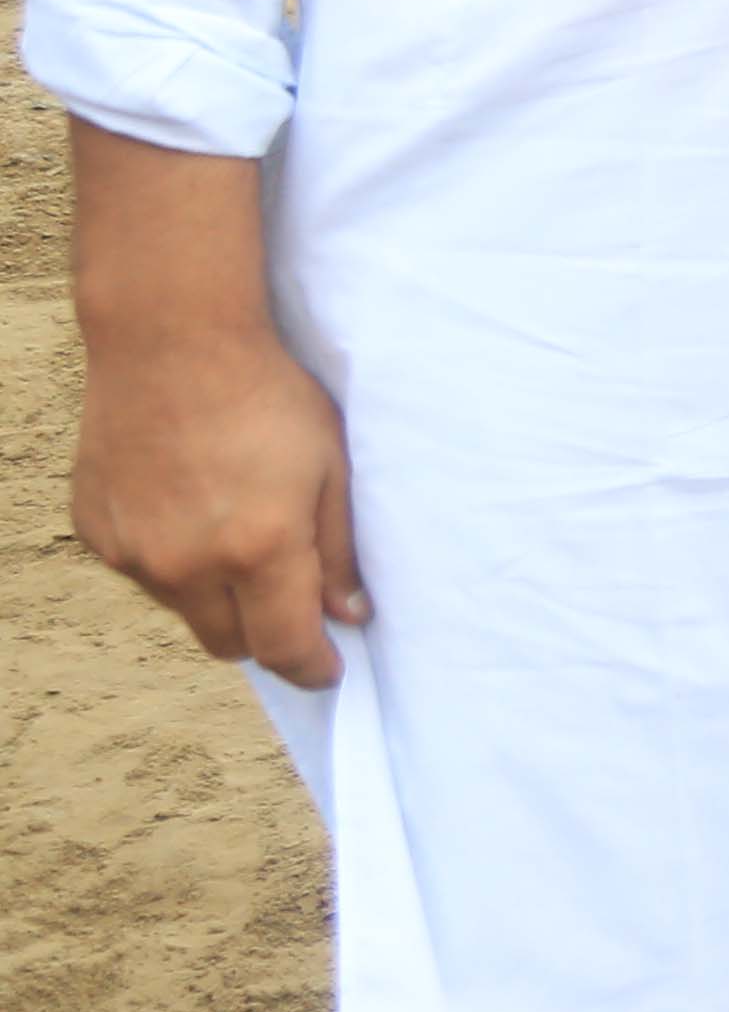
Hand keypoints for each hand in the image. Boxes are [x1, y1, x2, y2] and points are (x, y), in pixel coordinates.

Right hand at [70, 315, 363, 679]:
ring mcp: (135, 553)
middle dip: (266, 635)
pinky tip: (190, 509)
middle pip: (230, 643)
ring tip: (238, 534)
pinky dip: (172, 561)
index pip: (284, 647)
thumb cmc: (265, 396)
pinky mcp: (97, 533)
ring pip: (185, 610)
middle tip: (292, 604)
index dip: (311, 667)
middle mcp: (188, 565)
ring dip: (217, 596)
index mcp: (258, 550)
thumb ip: (339, 550)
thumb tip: (348, 615)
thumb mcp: (330, 466)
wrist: (171, 342)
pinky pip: (144, 574)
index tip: (329, 669)